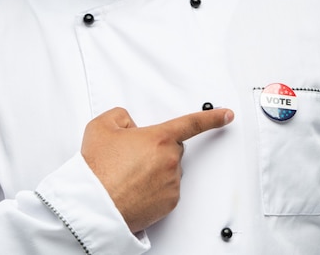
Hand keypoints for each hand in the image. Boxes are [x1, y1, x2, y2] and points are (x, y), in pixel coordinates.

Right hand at [81, 106, 233, 232]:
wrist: (93, 205)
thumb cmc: (98, 169)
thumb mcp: (102, 126)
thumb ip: (121, 115)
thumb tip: (130, 123)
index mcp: (158, 138)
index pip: (192, 123)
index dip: (212, 117)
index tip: (226, 114)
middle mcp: (169, 160)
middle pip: (172, 147)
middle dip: (157, 148)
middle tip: (132, 155)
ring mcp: (171, 183)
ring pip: (168, 169)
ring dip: (154, 169)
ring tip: (129, 174)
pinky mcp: (169, 203)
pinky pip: (166, 189)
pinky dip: (154, 188)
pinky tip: (135, 187)